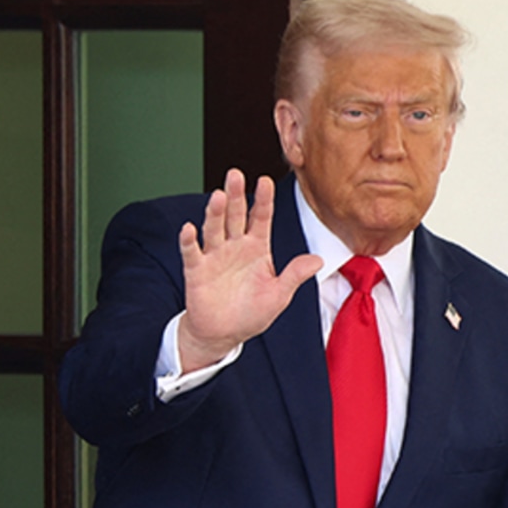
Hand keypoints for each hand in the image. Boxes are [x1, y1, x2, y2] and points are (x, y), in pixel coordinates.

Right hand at [175, 169, 321, 371]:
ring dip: (215, 213)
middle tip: (235, 174)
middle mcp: (235, 246)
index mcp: (257, 247)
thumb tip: (318, 260)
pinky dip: (189, 241)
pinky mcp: (197, 270)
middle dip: (235, 196)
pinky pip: (192, 252)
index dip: (263, 200)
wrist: (224, 333)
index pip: (261, 218)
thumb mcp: (279, 296)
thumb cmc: (253, 313)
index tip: (265, 180)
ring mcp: (214, 256)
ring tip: (218, 196)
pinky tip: (189, 229)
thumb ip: (294, 276)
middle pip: (235, 216)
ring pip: (214, 228)